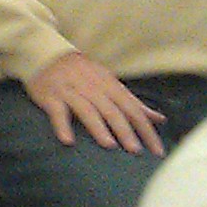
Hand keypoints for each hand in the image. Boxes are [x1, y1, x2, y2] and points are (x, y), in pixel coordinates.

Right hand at [25, 51, 165, 153]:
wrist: (47, 55)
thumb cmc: (83, 74)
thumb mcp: (111, 83)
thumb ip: (133, 103)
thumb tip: (159, 118)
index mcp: (110, 86)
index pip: (133, 110)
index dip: (146, 130)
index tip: (157, 150)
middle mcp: (92, 88)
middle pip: (112, 111)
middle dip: (125, 131)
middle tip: (135, 151)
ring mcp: (71, 92)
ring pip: (88, 110)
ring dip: (99, 128)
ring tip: (109, 145)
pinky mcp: (51, 97)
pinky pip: (57, 112)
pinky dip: (62, 126)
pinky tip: (68, 140)